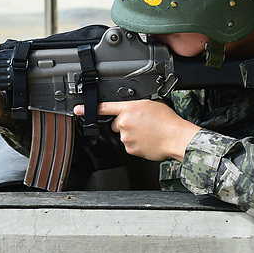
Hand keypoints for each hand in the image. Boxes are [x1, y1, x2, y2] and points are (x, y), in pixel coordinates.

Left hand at [73, 99, 200, 161]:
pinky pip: (130, 146)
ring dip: (133, 134)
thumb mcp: (152, 103)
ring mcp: (126, 137)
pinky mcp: (130, 149)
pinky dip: (137, 144)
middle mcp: (124, 122)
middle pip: (117, 124)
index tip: (77, 109)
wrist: (176, 137)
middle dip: (126, 124)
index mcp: (129, 108)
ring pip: (124, 135)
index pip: (104, 107)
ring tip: (148, 133)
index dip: (88, 108)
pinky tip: (148, 140)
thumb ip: (137, 105)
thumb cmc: (168, 121)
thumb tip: (133, 109)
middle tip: (142, 124)